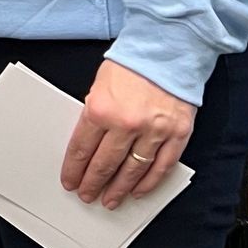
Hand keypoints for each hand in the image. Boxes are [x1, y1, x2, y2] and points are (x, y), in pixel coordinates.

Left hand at [60, 58, 195, 206]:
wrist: (168, 48)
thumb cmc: (133, 63)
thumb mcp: (100, 85)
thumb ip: (96, 114)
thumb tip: (89, 144)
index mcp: (101, 109)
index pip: (82, 149)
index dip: (74, 170)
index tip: (70, 181)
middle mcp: (126, 123)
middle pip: (104, 164)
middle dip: (93, 183)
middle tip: (87, 195)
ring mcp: (153, 131)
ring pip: (132, 171)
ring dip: (119, 189)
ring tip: (110, 200)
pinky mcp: (176, 134)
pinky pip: (161, 167)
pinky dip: (149, 183)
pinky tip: (138, 191)